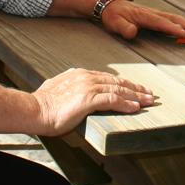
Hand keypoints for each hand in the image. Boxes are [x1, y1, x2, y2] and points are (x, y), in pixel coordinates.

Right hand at [31, 68, 154, 135]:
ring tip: (148, 102)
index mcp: (81, 74)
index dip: (125, 84)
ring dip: (135, 96)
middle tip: (149, 94)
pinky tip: (135, 108)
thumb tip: (72, 89)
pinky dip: (125, 104)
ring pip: (118, 90)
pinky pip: (112, 100)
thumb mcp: (58, 89)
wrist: (34, 110)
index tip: (136, 88)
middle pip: (118, 82)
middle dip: (136, 89)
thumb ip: (69, 85)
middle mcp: (87, 77)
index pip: (109, 78)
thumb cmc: (43, 103)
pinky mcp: (88, 99)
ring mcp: (88, 87)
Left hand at [101, 0, 184, 40]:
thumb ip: (123, 27)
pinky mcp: (157, 16)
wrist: (110, 4)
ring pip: (176, 18)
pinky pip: (173, 20)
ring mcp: (156, 14)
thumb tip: (132, 33)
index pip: (161, 22)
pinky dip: (184, 24)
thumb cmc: (113, 15)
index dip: (173, 28)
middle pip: (174, 18)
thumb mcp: (114, 22)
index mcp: (144, 15)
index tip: (184, 34)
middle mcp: (153, 13)